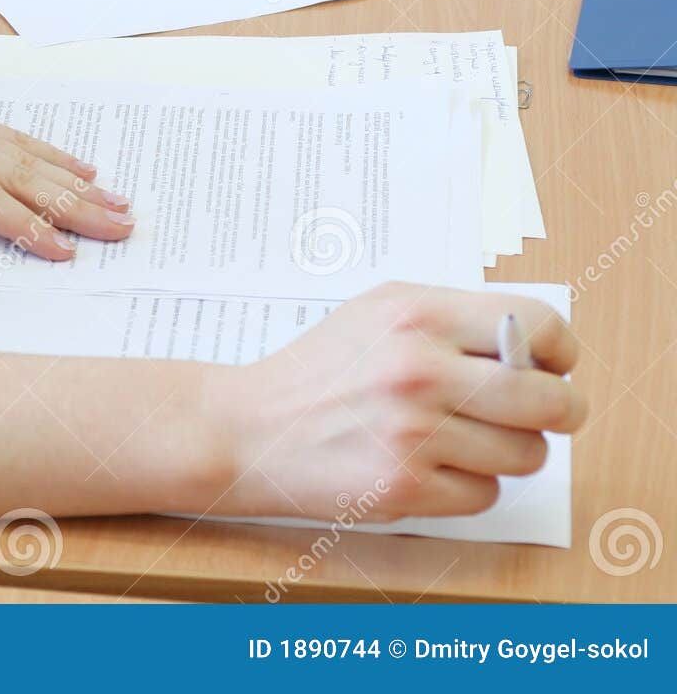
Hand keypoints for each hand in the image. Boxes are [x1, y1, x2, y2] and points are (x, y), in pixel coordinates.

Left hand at [0, 68, 135, 261]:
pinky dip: (50, 153)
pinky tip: (80, 168)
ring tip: (119, 202)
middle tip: (122, 228)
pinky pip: (12, 137)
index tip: (63, 251)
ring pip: (23, 154)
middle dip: (73, 204)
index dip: (21, 225)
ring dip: (73, 180)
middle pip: (15, 174)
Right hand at [208, 283, 584, 520]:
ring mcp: (413, 433)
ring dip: (505, 452)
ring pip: (524, 454)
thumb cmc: (316, 372)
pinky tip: (428, 467)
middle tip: (537, 414)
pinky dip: (466, 486)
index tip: (553, 366)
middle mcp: (418, 370)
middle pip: (548, 401)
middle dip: (557, 412)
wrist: (247, 429)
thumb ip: (452, 320)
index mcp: (415, 315)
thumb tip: (533, 350)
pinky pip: (485, 494)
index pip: (538, 326)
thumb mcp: (376, 313)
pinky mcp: (405, 487)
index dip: (560, 352)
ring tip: (460, 439)